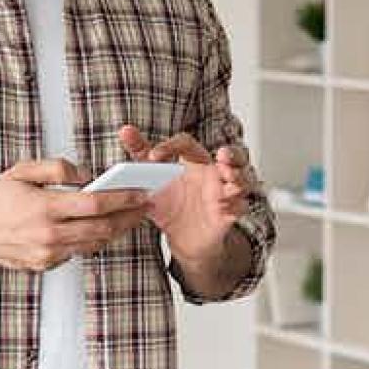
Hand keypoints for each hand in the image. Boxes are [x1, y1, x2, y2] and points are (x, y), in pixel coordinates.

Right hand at [0, 158, 150, 271]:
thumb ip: (57, 169)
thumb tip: (87, 175)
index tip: (140, 192)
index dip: (123, 198)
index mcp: (45, 208)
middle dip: (128, 216)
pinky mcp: (45, 265)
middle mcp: (49, 235)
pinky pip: (77, 252)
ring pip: (93, 243)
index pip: (95, 204)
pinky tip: (101, 228)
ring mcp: (48, 254)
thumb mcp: (22, 170)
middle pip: (102, 228)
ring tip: (130, 217)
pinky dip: (92, 240)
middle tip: (145, 206)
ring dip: (115, 231)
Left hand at [118, 125, 256, 263]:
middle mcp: (213, 173)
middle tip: (222, 155)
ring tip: (228, 178)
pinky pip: (241, 206)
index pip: (187, 143)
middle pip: (233, 155)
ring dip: (239, 176)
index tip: (152, 157)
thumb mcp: (152, 179)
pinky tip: (226, 205)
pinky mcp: (229, 213)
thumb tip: (125, 130)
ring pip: (243, 178)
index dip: (170, 145)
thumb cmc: (172, 203)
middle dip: (232, 153)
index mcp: (193, 160)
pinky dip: (236, 204)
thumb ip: (140, 153)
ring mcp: (224, 192)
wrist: (182, 238)